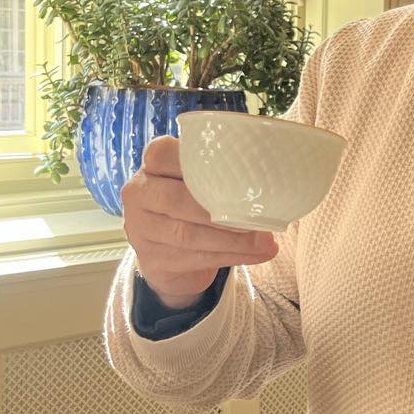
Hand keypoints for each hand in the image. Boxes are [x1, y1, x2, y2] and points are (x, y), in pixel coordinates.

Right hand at [120, 135, 278, 307]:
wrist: (167, 252)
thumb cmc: (192, 204)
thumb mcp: (197, 181)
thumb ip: (220, 173)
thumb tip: (274, 176)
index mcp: (153, 163)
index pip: (165, 154)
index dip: (199, 164)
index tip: (237, 176)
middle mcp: (138, 192)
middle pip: (177, 199)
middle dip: (221, 211)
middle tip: (259, 219)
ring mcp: (140, 228)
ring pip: (187, 233)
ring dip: (231, 239)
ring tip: (265, 241)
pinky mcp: (152, 259)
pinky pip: (194, 258)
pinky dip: (230, 256)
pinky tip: (255, 254)